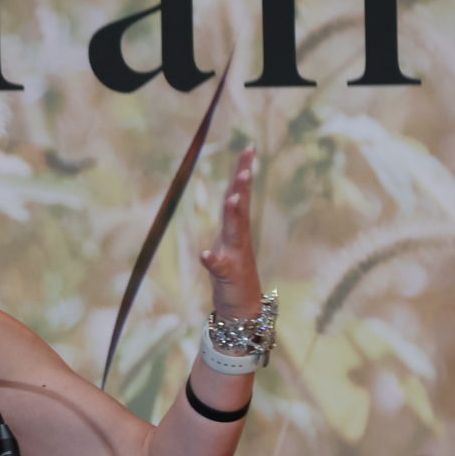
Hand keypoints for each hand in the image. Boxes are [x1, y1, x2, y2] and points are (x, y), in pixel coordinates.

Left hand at [197, 146, 264, 320]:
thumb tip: (231, 196)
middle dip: (242, 186)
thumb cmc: (232, 276)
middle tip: (247, 166)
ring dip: (234, 214)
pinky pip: (219, 266)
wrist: (241, 308)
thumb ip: (228, 223)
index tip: (249, 147)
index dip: (243, 171)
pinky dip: (213, 260)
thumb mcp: (225, 246)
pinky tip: (205, 254)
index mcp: (235, 229)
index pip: (239, 195)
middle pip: (240, 207)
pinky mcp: (228, 275)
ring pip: (235, 231)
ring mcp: (234, 256)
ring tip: (234, 197)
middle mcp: (238, 239)